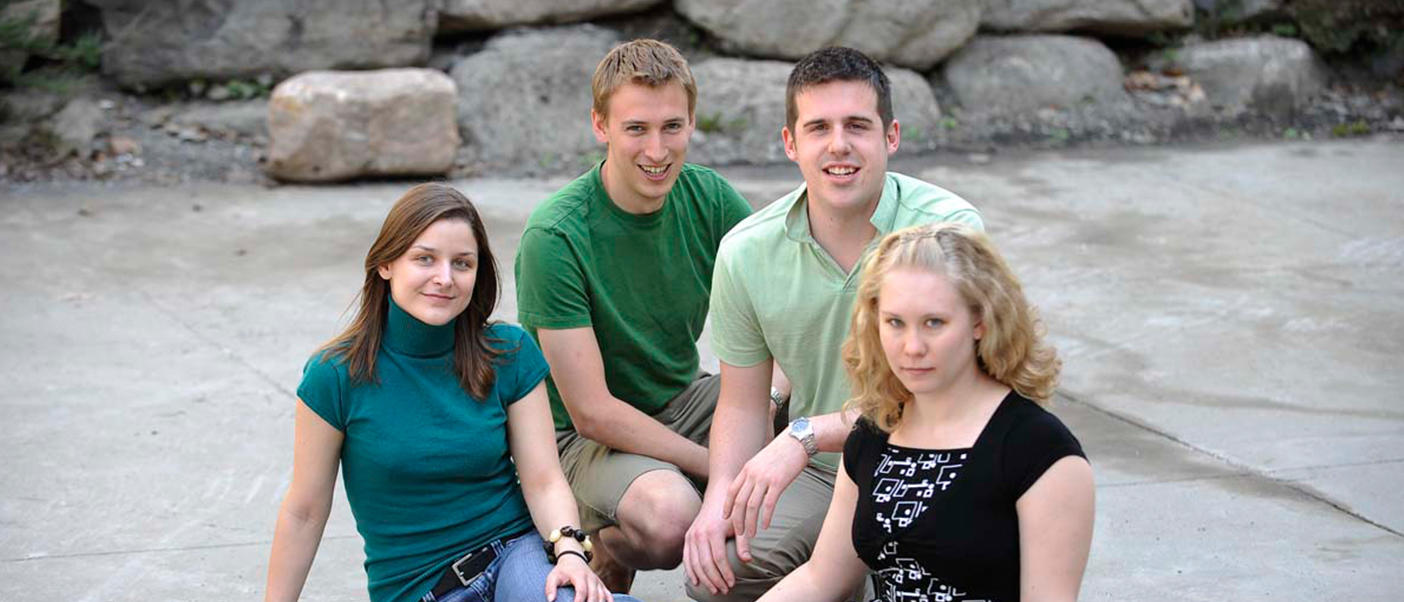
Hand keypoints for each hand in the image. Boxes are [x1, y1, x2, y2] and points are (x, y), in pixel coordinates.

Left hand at [545, 552, 612, 601]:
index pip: (582, 590)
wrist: (573, 559)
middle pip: (594, 594)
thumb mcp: (553, 576)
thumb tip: (551, 600)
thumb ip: (550, 588)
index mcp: (579, 575)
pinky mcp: (601, 585)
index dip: (579, 601)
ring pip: (602, 596)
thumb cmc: (562, 570)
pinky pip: (608, 595)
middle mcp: (591, 578)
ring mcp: (597, 582)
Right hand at [684, 500, 735, 595]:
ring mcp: (692, 536)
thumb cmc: (732, 511)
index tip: (732, 583)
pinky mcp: (688, 537)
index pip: (718, 559)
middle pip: (706, 564)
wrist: (718, 495)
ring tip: (714, 589)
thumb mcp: (740, 525)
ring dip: (704, 579)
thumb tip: (748, 561)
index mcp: (713, 531)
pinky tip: (697, 581)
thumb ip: (743, 544)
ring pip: (695, 563)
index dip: (725, 573)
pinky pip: (687, 558)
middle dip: (715, 580)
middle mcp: (700, 534)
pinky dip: (691, 571)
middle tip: (724, 590)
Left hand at [723, 433, 807, 561]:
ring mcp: (765, 478)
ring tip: (751, 535)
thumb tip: (753, 489)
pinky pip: (768, 504)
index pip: (731, 490)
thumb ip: (755, 474)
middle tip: (738, 533)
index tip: (726, 518)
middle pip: (739, 501)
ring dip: (750, 523)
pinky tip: (765, 526)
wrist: (798, 440)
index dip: (727, 506)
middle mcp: (753, 474)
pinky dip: (765, 517)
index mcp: (747, 469)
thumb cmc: (782, 452)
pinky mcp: (778, 483)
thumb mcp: (763, 461)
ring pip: (751, 506)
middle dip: (737, 520)